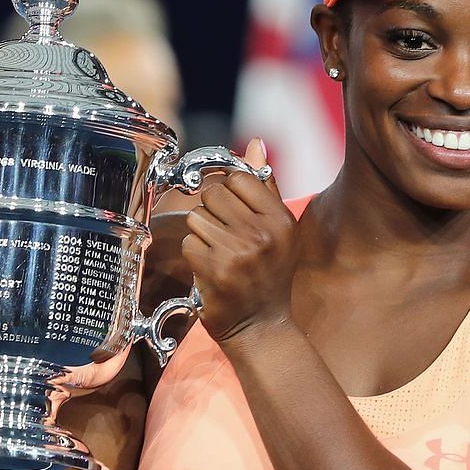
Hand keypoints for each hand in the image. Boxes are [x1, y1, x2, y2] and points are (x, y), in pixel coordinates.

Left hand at [182, 139, 295, 343]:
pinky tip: (211, 269)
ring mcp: (238, 252)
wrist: (262, 326)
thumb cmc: (269, 274)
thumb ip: (265, 186)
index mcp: (280, 218)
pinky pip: (189, 242)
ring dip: (202, 234)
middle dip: (213, 212)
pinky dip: (194, 255)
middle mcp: (262, 233)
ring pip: (197, 217)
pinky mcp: (214, 270)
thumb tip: (256, 143)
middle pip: (213, 193)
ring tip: (220, 253)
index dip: (229, 192)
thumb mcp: (278, 229)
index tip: (232, 211)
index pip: (238, 177)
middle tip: (225, 236)